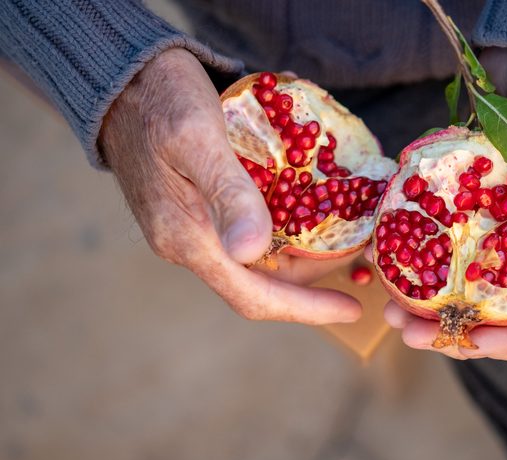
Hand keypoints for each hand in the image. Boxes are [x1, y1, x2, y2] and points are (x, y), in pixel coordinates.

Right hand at [99, 48, 359, 323]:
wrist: (122, 78)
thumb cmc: (160, 99)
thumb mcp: (197, 136)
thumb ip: (228, 193)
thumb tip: (251, 251)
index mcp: (187, 237)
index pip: (253, 296)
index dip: (306, 309)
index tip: (350, 309)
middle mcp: (188, 243)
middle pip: (262, 279)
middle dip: (314, 274)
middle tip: (359, 250)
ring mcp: (191, 228)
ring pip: (259, 256)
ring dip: (302, 249)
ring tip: (344, 229)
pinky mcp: (197, 209)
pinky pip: (248, 230)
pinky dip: (284, 223)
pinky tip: (309, 202)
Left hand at [383, 49, 506, 359]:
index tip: (476, 344)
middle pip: (498, 311)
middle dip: (458, 331)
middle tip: (415, 335)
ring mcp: (500, 231)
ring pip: (464, 284)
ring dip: (429, 304)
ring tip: (394, 312)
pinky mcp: (471, 209)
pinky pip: (442, 243)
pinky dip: (418, 260)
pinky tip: (388, 267)